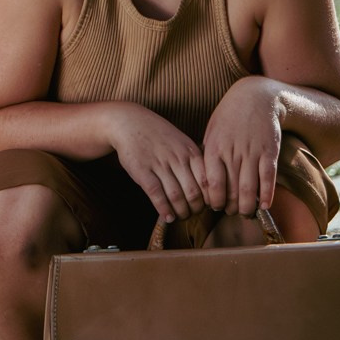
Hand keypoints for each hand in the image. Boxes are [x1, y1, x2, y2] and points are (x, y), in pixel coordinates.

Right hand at [111, 106, 208, 222]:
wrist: (129, 122)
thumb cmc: (158, 135)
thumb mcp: (181, 141)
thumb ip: (194, 160)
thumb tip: (208, 185)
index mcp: (190, 151)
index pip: (207, 181)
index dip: (209, 198)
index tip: (208, 206)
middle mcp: (177, 158)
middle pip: (193, 192)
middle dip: (196, 209)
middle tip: (194, 214)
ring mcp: (159, 164)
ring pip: (176, 196)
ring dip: (181, 212)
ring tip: (181, 217)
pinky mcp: (142, 171)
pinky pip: (156, 194)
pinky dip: (164, 209)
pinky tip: (168, 217)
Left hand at [201, 77, 282, 217]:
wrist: (256, 97)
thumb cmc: (229, 117)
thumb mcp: (211, 132)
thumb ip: (208, 156)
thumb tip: (203, 181)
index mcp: (214, 148)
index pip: (212, 184)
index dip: (214, 201)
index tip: (216, 206)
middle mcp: (232, 152)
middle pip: (231, 191)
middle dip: (231, 208)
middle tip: (232, 212)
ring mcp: (252, 152)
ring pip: (249, 189)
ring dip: (248, 207)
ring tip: (246, 212)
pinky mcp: (270, 152)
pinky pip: (268, 178)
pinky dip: (267, 195)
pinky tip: (263, 206)